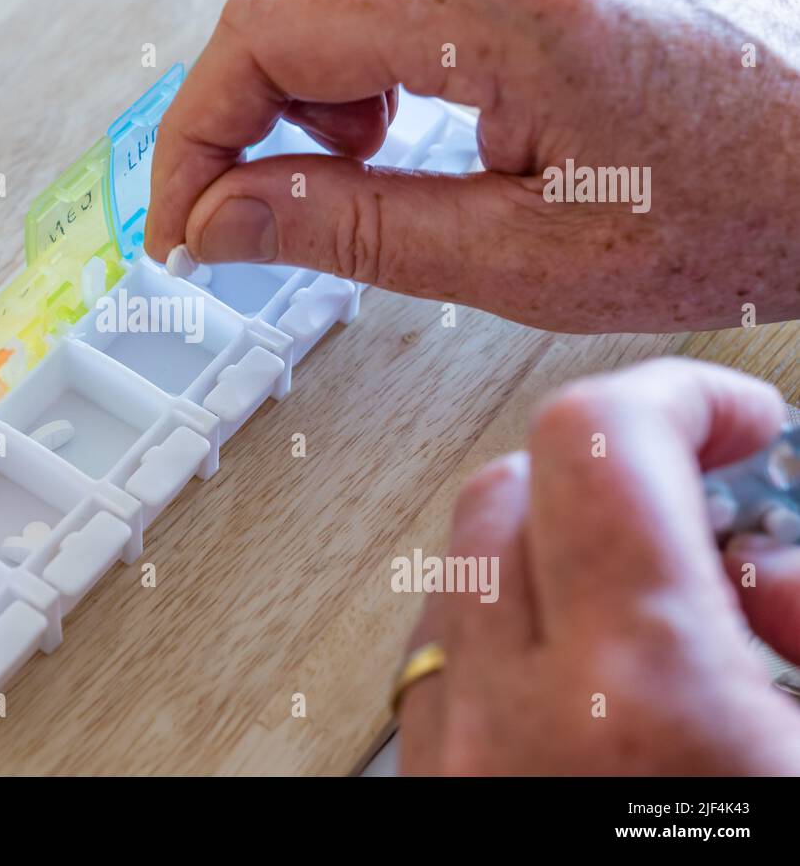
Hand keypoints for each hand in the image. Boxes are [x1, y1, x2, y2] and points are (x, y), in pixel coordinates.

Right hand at [146, 0, 799, 332]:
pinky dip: (360, 6)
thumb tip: (224, 219)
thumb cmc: (735, 214)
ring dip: (297, 24)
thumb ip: (350, 229)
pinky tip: (409, 94)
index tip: (191, 212)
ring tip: (356, 135)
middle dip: (242, 57)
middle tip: (274, 162)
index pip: (271, 29)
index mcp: (512, 6)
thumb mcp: (522, 261)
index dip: (200, 129)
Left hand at [397, 358, 799, 774]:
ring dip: (550, 552)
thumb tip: (775, 574)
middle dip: (614, 474)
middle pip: (509, 488)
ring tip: (649, 615)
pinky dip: (503, 633)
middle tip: (697, 515)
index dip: (676, 398)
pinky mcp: (423, 789)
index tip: (727, 417)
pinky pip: (435, 659)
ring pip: (458, 570)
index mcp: (637, 695)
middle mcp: (507, 719)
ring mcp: (448, 758)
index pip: (598, 441)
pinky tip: (582, 680)